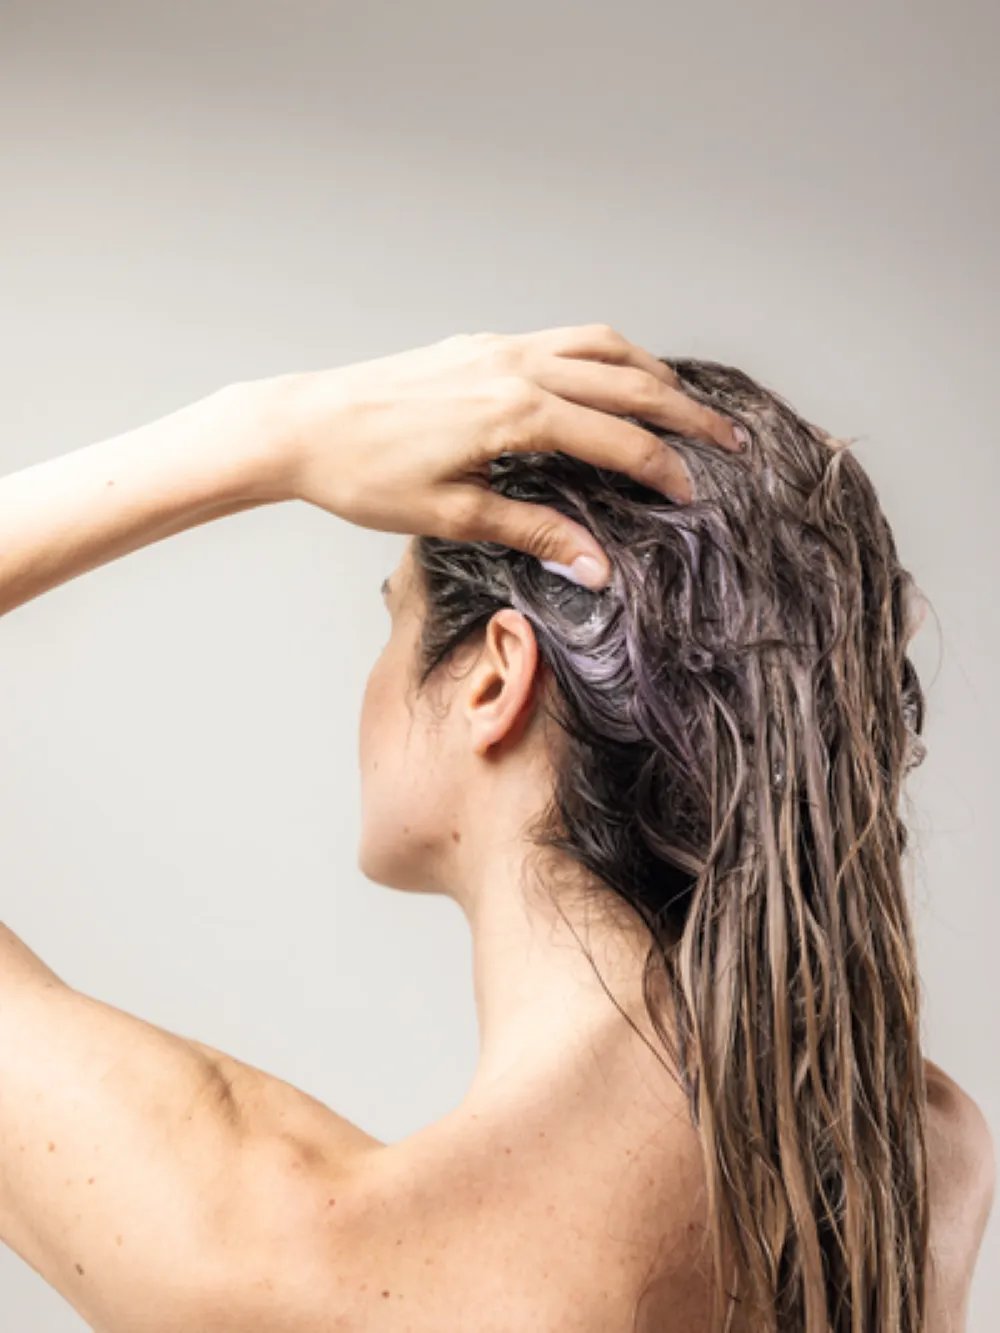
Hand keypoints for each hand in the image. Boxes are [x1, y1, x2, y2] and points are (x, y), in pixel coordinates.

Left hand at [265, 323, 746, 589]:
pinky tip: (609, 378)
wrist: (302, 425)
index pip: (618, 438)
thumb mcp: (455, 515)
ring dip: (650, 370)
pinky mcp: (478, 343)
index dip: (663, 469)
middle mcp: (517, 365)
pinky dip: (604, 354)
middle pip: (627, 380)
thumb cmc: (367, 476)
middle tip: (728, 440)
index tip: (695, 494)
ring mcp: (498, 346)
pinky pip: (562, 337)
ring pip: (599, 345)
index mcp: (517, 411)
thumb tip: (598, 567)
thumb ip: (535, 532)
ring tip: (682, 402)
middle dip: (684, 412)